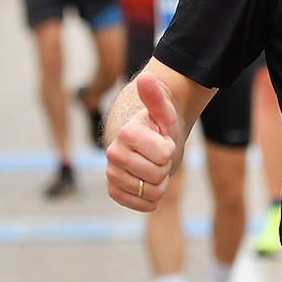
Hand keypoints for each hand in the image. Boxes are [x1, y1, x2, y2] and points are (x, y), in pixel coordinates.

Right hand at [107, 73, 178, 211]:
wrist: (146, 146)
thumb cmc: (158, 128)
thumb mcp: (163, 113)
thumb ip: (155, 97)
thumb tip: (146, 77)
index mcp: (127, 133)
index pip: (164, 155)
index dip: (169, 149)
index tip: (162, 141)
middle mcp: (113, 153)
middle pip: (158, 174)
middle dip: (165, 167)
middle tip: (158, 156)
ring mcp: (111, 173)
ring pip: (150, 192)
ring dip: (159, 183)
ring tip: (153, 168)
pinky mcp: (114, 191)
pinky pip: (140, 205)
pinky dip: (151, 199)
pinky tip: (148, 185)